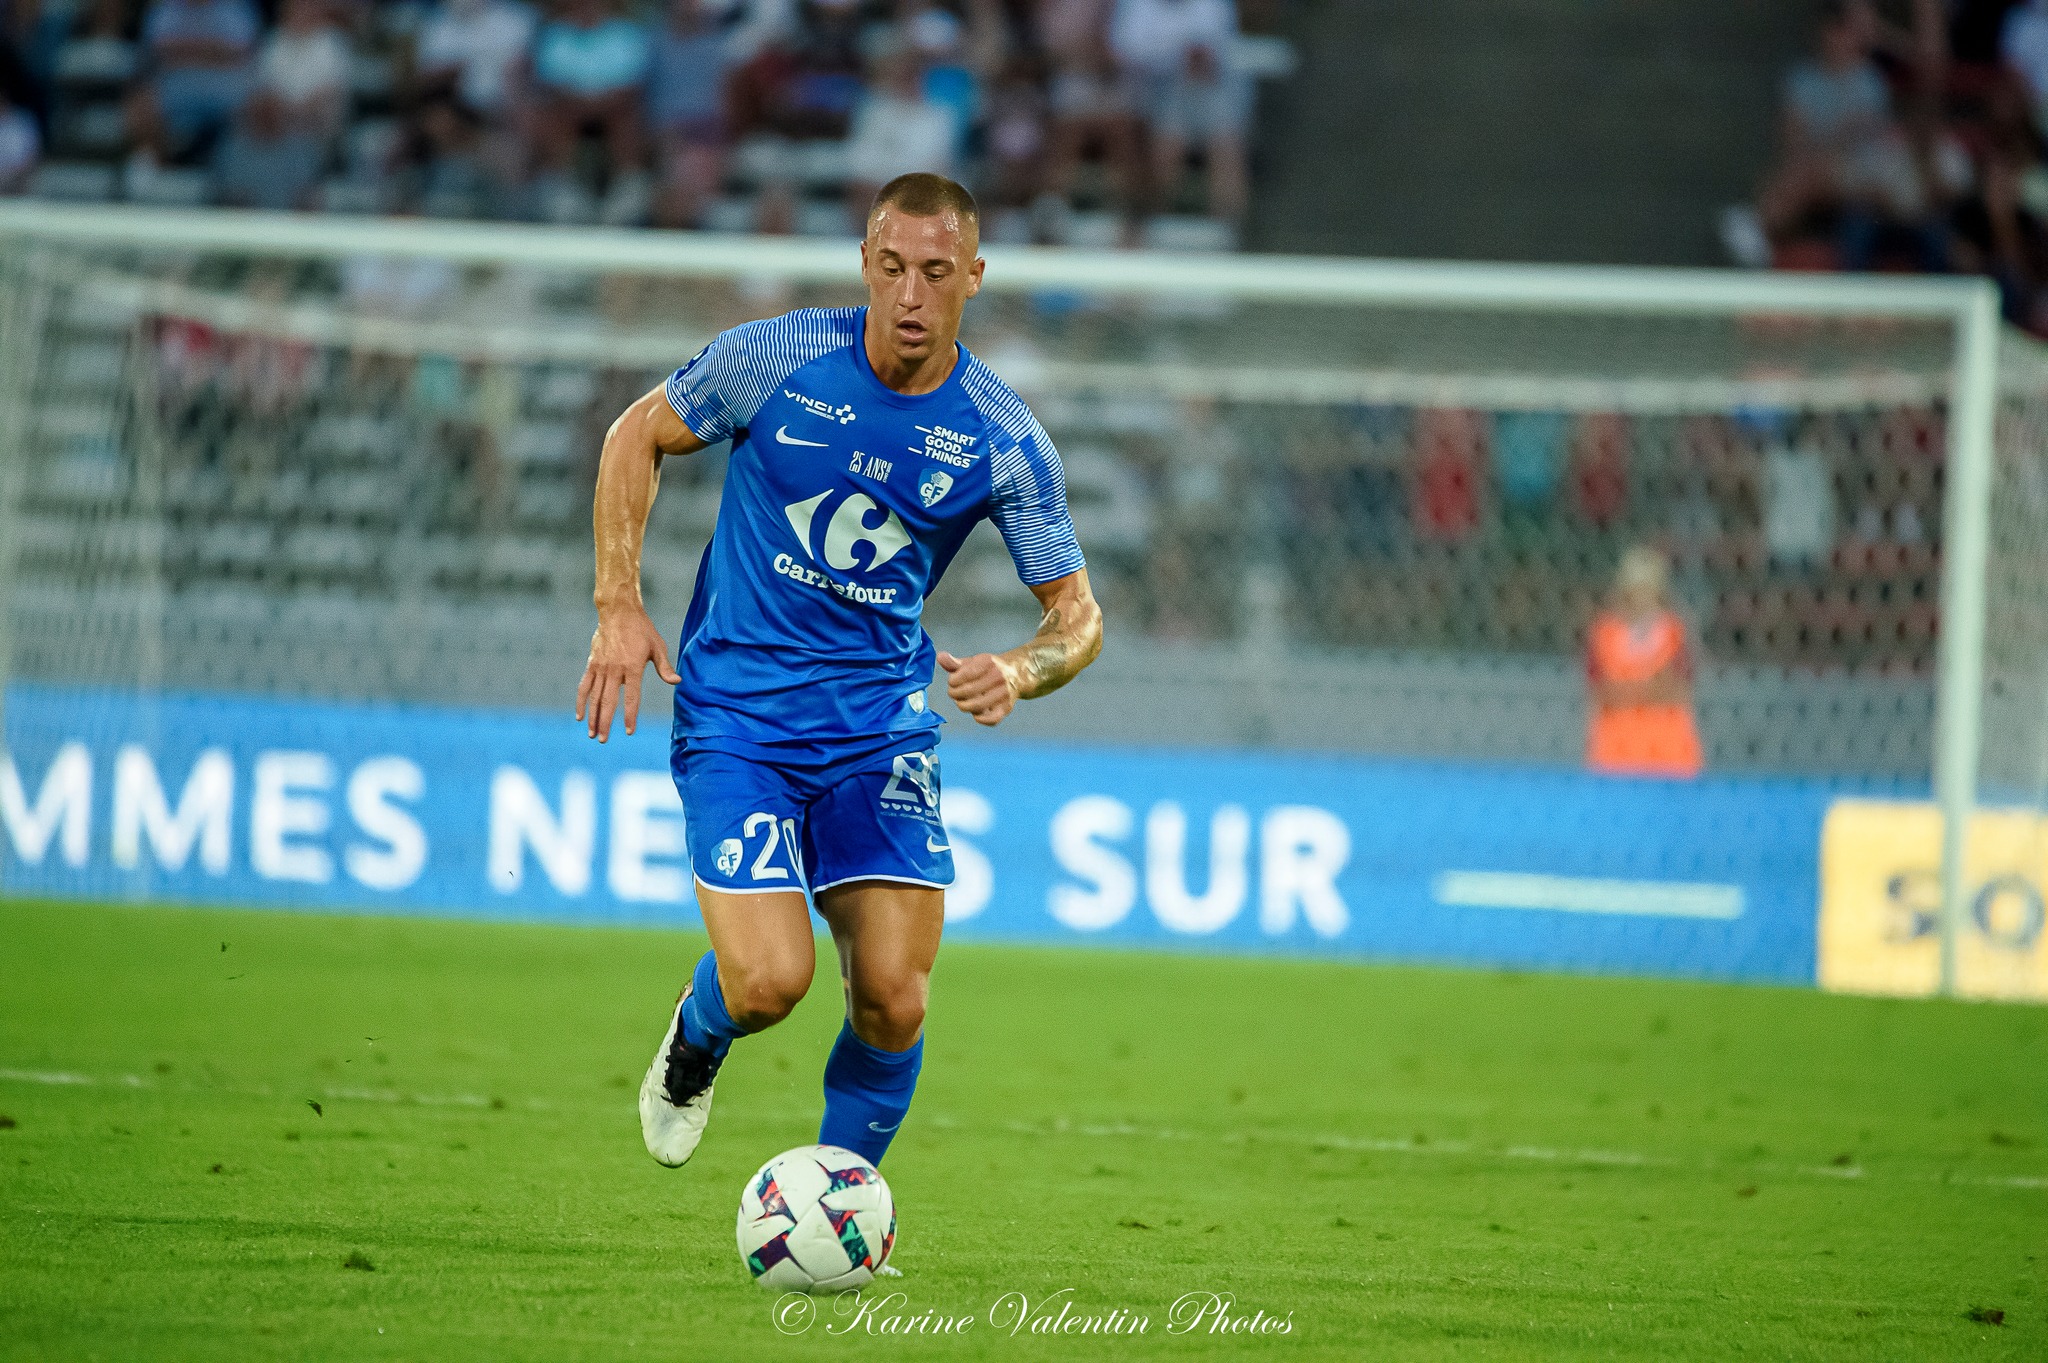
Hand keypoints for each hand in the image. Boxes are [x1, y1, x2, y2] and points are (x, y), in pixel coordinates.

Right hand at [575, 605, 680, 742]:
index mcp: (632, 667)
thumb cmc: (642, 630)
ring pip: (595, 697)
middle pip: (608, 701)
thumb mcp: (657, 646)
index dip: (630, 715)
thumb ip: (665, 667)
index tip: (629, 731)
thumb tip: (677, 682)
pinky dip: (581, 702)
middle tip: (603, 740)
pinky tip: (580, 716)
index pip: (631, 697)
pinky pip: (584, 686)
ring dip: (593, 717)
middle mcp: (615, 669)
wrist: (618, 612)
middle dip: (606, 723)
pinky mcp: (592, 664)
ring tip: (592, 734)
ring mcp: (601, 667)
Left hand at [937, 650, 1020, 726]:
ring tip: (962, 702)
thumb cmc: (988, 669)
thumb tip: (940, 657)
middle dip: (955, 694)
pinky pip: (992, 719)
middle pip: (968, 691)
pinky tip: (975, 713)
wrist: (1015, 674)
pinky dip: (980, 719)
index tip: (952, 682)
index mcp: (988, 663)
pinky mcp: (1006, 708)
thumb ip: (955, 663)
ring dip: (964, 706)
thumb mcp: (972, 662)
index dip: (952, 681)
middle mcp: (998, 677)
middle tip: (954, 693)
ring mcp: (1003, 694)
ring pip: (977, 706)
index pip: (963, 675)